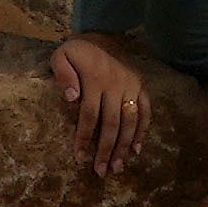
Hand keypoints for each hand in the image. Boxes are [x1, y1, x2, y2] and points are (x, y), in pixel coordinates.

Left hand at [43, 31, 156, 176]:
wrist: (102, 35)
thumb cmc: (77, 51)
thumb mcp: (61, 55)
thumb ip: (63, 74)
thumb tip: (71, 98)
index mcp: (96, 80)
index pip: (90, 115)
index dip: (85, 138)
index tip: (80, 158)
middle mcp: (117, 85)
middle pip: (112, 124)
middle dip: (107, 150)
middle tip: (101, 171)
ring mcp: (132, 87)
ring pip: (130, 122)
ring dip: (125, 146)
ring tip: (118, 167)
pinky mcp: (141, 87)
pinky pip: (146, 112)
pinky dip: (143, 131)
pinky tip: (136, 149)